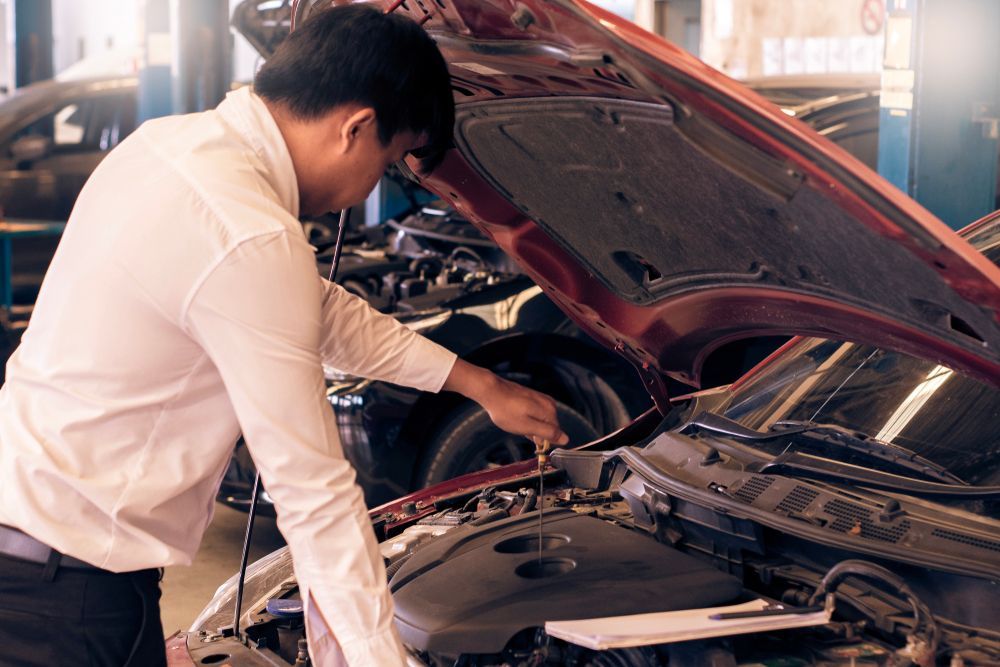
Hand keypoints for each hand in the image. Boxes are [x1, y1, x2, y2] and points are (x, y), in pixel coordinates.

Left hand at [443, 360, 568, 445]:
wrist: (491, 391)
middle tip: (520, 429)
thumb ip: (548, 433)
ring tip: (515, 422)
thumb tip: (566, 439)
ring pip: (539, 422)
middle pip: (548, 427)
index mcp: (550, 411)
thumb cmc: (506, 410)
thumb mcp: (527, 427)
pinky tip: (514, 417)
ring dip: (529, 426)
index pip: (555, 434)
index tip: (529, 439)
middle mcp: (549, 403)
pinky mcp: (532, 398)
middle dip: (535, 433)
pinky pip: (533, 415)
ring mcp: (541, 399)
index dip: (542, 440)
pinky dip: (525, 419)